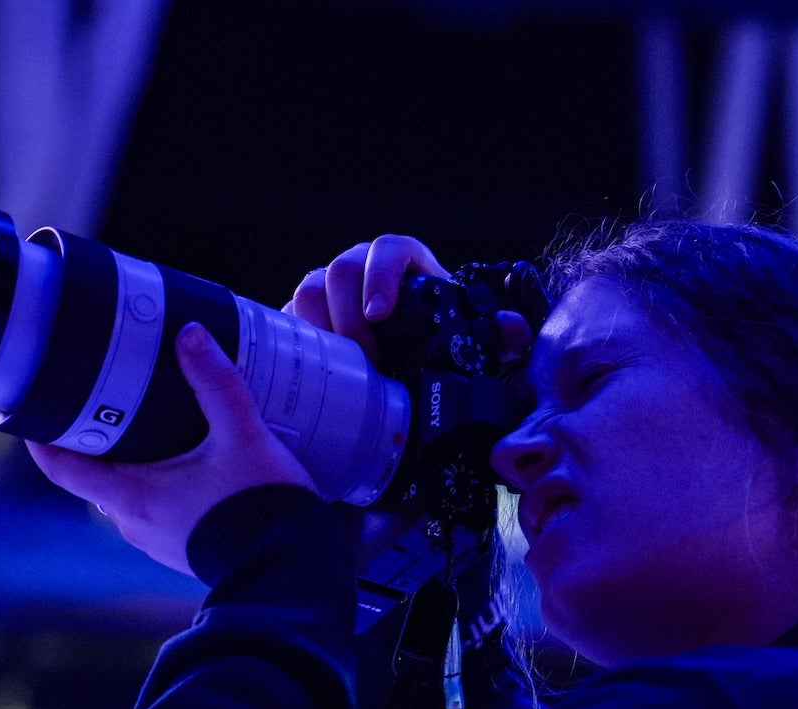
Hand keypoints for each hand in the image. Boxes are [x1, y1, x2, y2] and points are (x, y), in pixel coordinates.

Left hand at [26, 322, 312, 575]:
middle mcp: (135, 524)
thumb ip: (217, 384)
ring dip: (128, 465)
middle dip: (93, 442)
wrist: (294, 570)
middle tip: (100, 400)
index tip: (30, 411)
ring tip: (145, 425)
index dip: (39, 440)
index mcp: (134, 497)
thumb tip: (191, 334)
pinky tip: (183, 463)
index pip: (62, 470)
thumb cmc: (264, 508)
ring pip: (125, 494)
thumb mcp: (243, 437)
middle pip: (94, 477)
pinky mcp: (182, 548)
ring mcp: (157, 541)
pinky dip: (156, 485)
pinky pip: (154, 511)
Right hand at [285, 235, 534, 365]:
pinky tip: (308, 370)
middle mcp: (363, 272)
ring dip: (318, 328)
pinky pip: (288, 320)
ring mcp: (330, 294)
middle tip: (366, 359)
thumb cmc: (445, 346)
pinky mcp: (308, 320)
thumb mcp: (479, 341)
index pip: (390, 249)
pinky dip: (293, 343)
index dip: (381, 276)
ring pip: (309, 292)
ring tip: (339, 366)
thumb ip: (503, 334)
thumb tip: (509, 328)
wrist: (413, 367)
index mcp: (406, 266)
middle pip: (340, 272)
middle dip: (348, 316)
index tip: (380, 314)